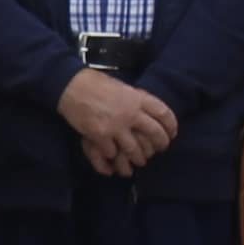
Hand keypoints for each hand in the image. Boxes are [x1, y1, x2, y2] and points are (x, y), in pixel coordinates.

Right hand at [61, 70, 179, 175]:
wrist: (71, 86)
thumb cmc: (95, 83)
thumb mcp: (122, 88)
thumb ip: (136, 100)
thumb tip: (146, 112)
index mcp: (138, 98)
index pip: (163, 113)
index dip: (171, 126)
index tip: (172, 133)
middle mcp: (131, 113)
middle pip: (155, 134)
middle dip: (160, 145)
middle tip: (160, 150)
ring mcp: (116, 126)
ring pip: (135, 150)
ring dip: (138, 158)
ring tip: (139, 161)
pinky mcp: (100, 136)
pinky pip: (112, 153)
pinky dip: (113, 158)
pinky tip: (113, 158)